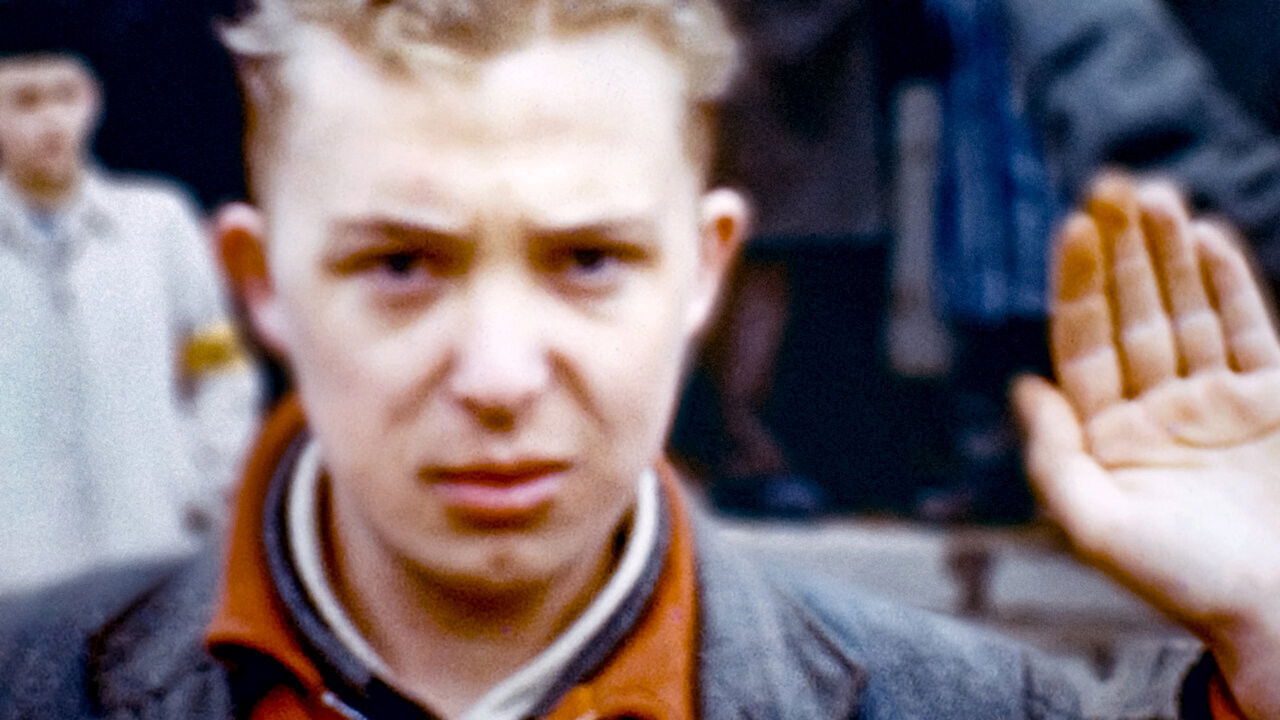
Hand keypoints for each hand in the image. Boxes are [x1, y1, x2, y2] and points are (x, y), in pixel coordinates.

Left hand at [1013, 175, 1279, 717]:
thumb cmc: (1183, 582)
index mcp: (1105, 434)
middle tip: (1112, 183)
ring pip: (1186, 310)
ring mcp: (1214, 401)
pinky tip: (1207, 236)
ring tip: (1153, 194)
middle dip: (1122, 250)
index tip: (1073, 226)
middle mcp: (1155, 408)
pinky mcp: (1270, 402)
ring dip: (1169, 253)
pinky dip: (1230, 284)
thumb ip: (1053, 455)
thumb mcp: (1095, 527)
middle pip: (1132, 311)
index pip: (1083, 340)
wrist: (1278, 613)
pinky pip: (1248, 330)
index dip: (1077, 284)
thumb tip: (1023, 383)